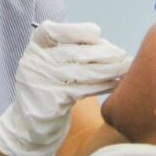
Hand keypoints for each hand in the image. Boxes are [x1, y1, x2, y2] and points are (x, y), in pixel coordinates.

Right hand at [0, 21, 130, 155]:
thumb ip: (65, 50)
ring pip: (81, 71)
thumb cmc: (46, 89)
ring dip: (108, 69)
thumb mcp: (46, 64)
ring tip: (125, 67)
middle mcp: (34, 62)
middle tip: (121, 53)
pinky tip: (116, 83)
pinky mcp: (53, 100)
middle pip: (72, 52)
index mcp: (32, 49)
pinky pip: (84, 89)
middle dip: (101, 52)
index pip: (50, 31)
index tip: (97, 33)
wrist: (29, 124)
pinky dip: (102, 85)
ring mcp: (42, 81)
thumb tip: (101, 40)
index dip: (74, 30)